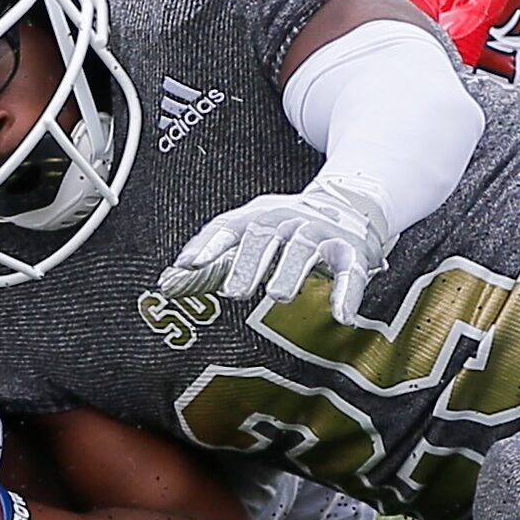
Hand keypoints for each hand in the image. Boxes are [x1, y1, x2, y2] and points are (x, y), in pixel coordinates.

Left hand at [159, 174, 393, 323]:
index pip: (229, 226)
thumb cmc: (288, 229)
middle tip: (234, 292)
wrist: (351, 204)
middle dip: (249, 262)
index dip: (208, 244)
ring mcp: (322, 233)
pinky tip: (341, 315)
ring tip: (279, 294)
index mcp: (260, 215)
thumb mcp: (251, 235)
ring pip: (304, 249)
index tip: (188, 264)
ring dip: (291, 271)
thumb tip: (166, 284)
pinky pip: (350, 272)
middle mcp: (288, 219)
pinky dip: (347, 293)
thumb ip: (213, 262)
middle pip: (264, 235)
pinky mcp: (353, 250)